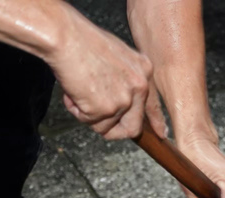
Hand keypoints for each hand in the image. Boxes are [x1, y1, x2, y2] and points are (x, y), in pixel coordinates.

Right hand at [46, 8, 166, 140]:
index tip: (161, 134)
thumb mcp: (115, 57)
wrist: (64, 36)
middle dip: (114, 129)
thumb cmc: (81, 39)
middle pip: (133, 127)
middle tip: (96, 118)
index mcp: (144, 70)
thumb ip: (123, 78)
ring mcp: (124, 99)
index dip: (155, 122)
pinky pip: (88, 121)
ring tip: (79, 90)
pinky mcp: (106, 109)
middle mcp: (139, 86)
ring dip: (88, 114)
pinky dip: (76, 110)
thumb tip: (118, 99)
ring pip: (106, 126)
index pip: (153, 105)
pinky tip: (73, 91)